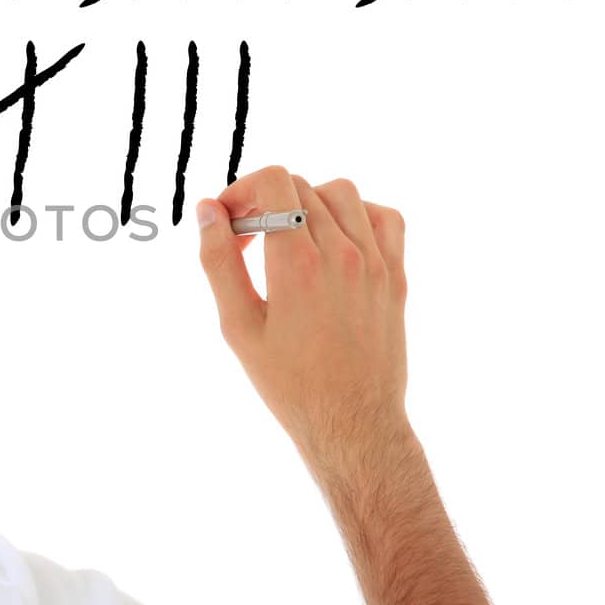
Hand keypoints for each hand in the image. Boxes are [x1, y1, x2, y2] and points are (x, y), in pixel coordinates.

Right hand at [194, 166, 409, 470]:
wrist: (351, 424)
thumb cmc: (288, 384)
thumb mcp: (238, 326)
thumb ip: (219, 262)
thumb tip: (209, 211)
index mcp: (298, 264)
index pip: (273, 181)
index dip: (241, 192)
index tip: (229, 226)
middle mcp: (342, 254)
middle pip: (300, 186)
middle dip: (264, 204)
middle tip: (247, 247)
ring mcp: (376, 263)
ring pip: (341, 193)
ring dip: (308, 204)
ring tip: (290, 241)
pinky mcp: (396, 277)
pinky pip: (384, 217)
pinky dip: (356, 215)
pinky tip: (334, 243)